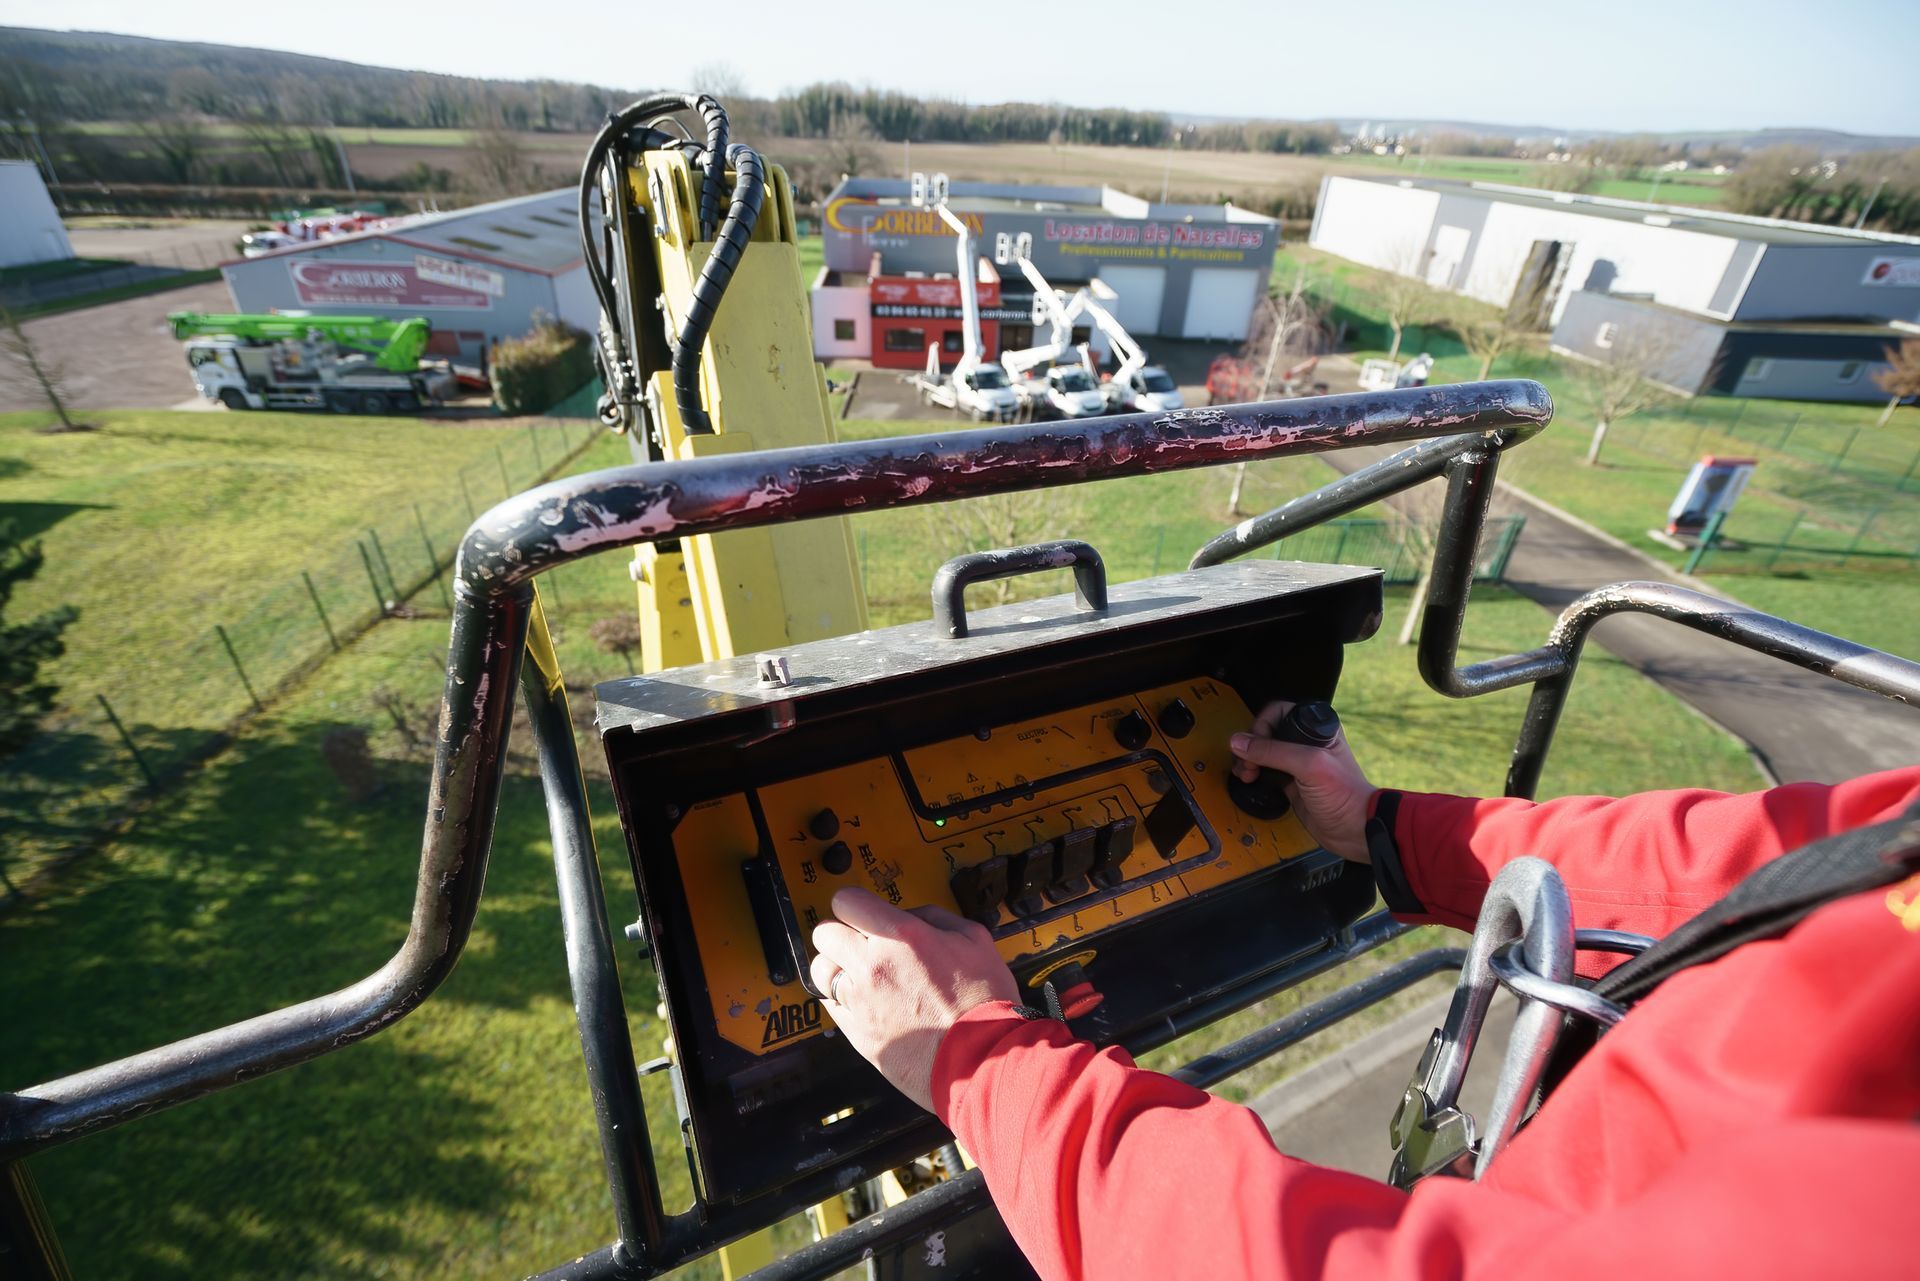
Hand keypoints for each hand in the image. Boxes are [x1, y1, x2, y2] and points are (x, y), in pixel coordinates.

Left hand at [811, 887, 1018, 1110]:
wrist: (981, 1059)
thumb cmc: (983, 1004)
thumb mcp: (974, 940)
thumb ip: (935, 918)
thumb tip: (911, 915)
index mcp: (902, 937)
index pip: (848, 901)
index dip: (856, 903)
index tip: (863, 911)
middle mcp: (873, 966)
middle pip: (824, 934)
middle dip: (841, 933)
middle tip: (860, 942)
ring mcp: (861, 1002)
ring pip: (821, 971)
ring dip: (836, 967)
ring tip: (859, 975)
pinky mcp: (857, 1033)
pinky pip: (830, 1006)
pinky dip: (842, 1000)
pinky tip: (865, 1002)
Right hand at [1229, 700, 1376, 862]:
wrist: (1354, 830)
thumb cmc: (1345, 794)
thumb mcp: (1309, 765)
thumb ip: (1274, 751)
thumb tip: (1240, 742)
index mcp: (1317, 728)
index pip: (1279, 712)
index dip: (1262, 725)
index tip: (1255, 744)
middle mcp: (1306, 742)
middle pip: (1267, 732)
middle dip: (1252, 745)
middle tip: (1247, 761)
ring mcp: (1297, 763)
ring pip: (1263, 752)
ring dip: (1249, 760)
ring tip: (1246, 772)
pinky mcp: (1290, 783)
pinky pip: (1265, 771)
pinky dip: (1253, 774)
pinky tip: (1250, 779)